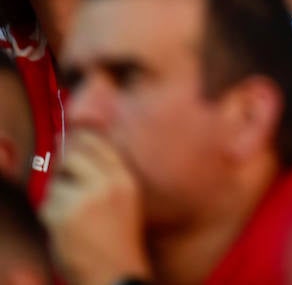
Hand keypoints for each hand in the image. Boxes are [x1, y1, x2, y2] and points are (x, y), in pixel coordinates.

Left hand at [41, 131, 151, 284]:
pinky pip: (46, 205)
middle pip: (72, 156)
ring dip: (57, 199)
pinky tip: (66, 231)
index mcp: (124, 179)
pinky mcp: (64, 215)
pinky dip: (50, 218)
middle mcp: (107, 184)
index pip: (98, 144)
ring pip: (56, 184)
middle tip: (67, 184)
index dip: (80, 140)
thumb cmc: (118, 240)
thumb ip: (108, 175)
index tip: (70, 140)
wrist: (115, 272)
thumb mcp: (125, 200)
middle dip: (64, 169)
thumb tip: (77, 148)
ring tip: (74, 218)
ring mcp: (85, 199)